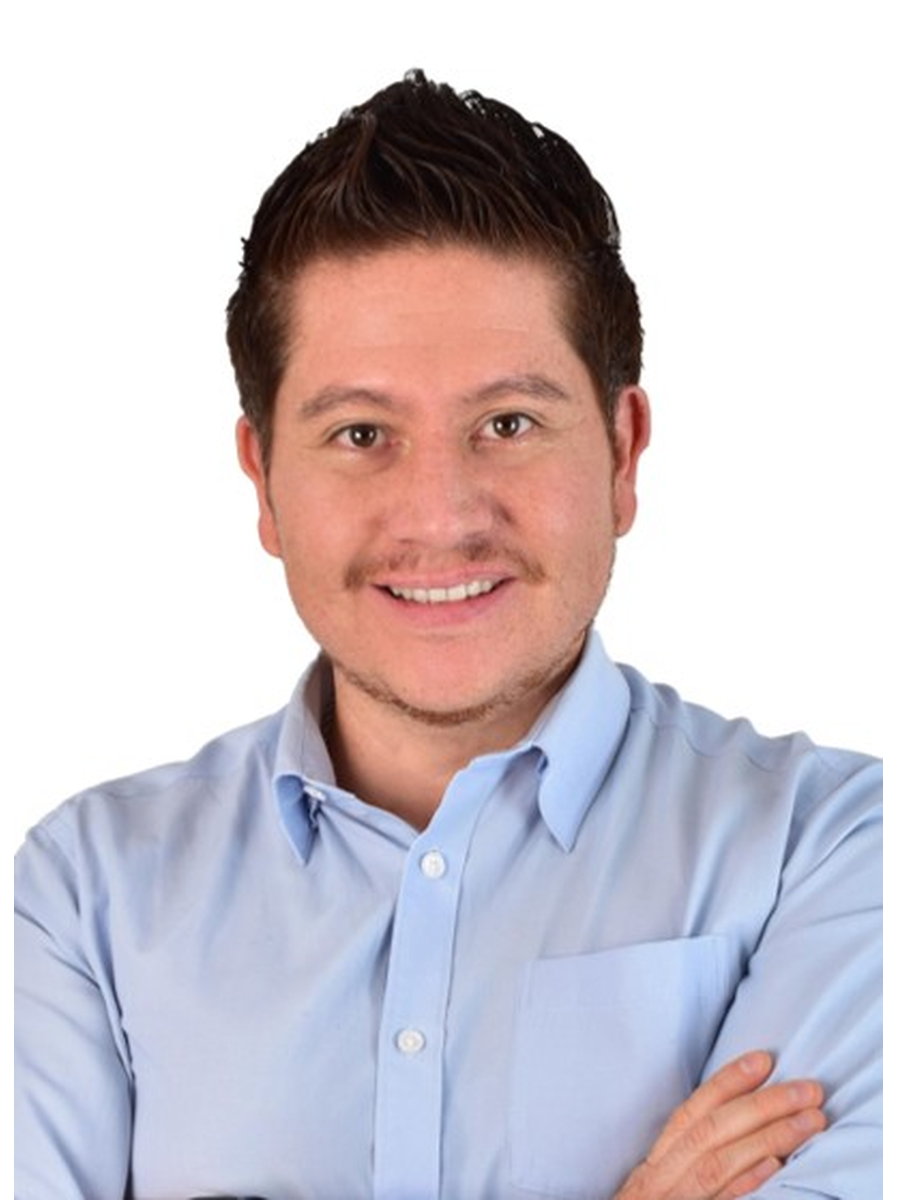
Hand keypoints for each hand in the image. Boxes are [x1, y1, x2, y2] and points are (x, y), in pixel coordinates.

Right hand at [614, 1051, 825, 1199]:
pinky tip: (775, 1168)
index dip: (725, 1083)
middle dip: (762, 1106)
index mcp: (653, 1167)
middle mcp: (658, 1181)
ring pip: (718, 1163)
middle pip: (711, 1133)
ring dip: (769, 1138)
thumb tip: (736, 1135)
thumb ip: (684, 1164)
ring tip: (811, 1122)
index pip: (690, 1114)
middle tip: (807, 1089)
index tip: (763, 1059)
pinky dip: (745, 1184)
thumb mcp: (655, 1192)